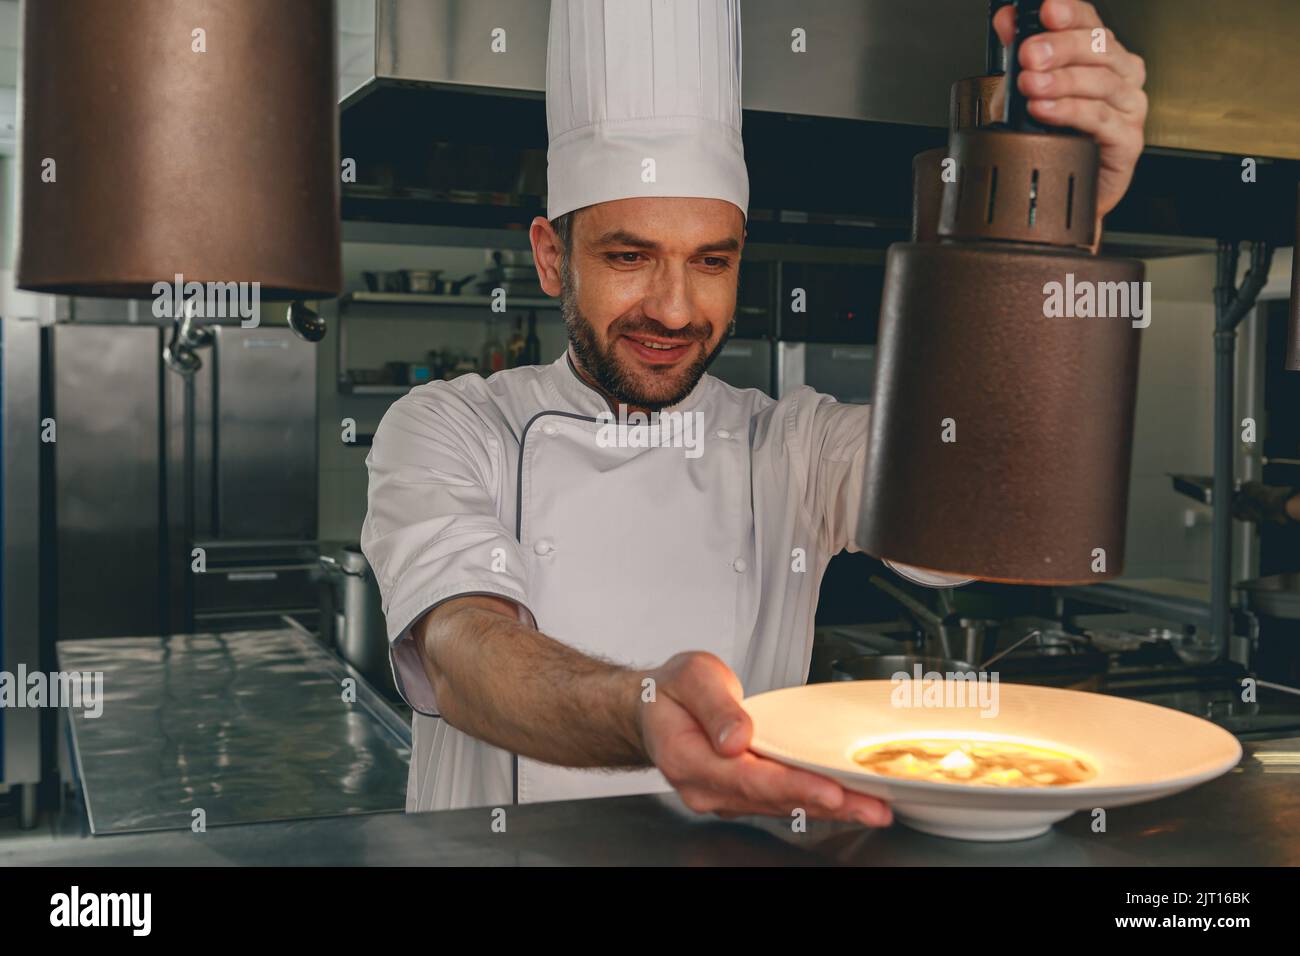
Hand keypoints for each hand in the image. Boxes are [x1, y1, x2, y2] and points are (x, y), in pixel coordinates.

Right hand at [639, 651, 891, 826]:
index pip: (748, 778)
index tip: (830, 789)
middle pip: (773, 799)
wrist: (653, 709)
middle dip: (827, 803)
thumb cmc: (672, 692)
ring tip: (873, 809)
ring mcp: (724, 796)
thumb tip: (737, 737)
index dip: (793, 784)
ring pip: (782, 805)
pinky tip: (848, 803)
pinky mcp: (741, 795)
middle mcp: (706, 788)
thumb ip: (716, 706)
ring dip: (830, 808)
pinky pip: (781, 801)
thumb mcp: (691, 677)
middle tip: (872, 807)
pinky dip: (816, 801)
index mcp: (688, 759)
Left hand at [993, 0, 1147, 221]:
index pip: (1091, 23)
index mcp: (1103, 57)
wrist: (1061, 189)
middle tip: (1029, 54)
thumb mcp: (1024, 90)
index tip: (1047, 10)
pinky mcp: (1128, 140)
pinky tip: (1044, 110)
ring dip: (1062, 81)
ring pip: (1101, 82)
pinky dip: (1070, 112)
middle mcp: (1122, 77)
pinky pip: (1100, 119)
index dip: (1071, 13)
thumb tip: (1006, 19)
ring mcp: (1129, 107)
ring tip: (1030, 84)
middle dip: (1060, 47)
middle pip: (1099, 49)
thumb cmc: (1051, 137)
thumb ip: (1018, 53)